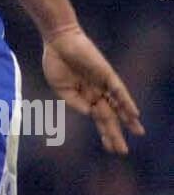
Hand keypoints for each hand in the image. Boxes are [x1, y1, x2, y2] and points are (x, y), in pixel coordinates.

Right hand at [41, 27, 143, 154]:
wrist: (57, 42)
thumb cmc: (56, 62)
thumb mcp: (60, 88)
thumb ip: (73, 102)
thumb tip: (89, 114)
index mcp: (85, 98)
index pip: (99, 120)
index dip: (105, 134)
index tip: (110, 149)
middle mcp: (97, 93)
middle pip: (110, 117)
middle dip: (115, 134)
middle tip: (123, 152)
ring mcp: (103, 84)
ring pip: (118, 106)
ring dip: (128, 120)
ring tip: (138, 132)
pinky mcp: (107, 74)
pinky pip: (119, 90)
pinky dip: (126, 102)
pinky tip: (134, 114)